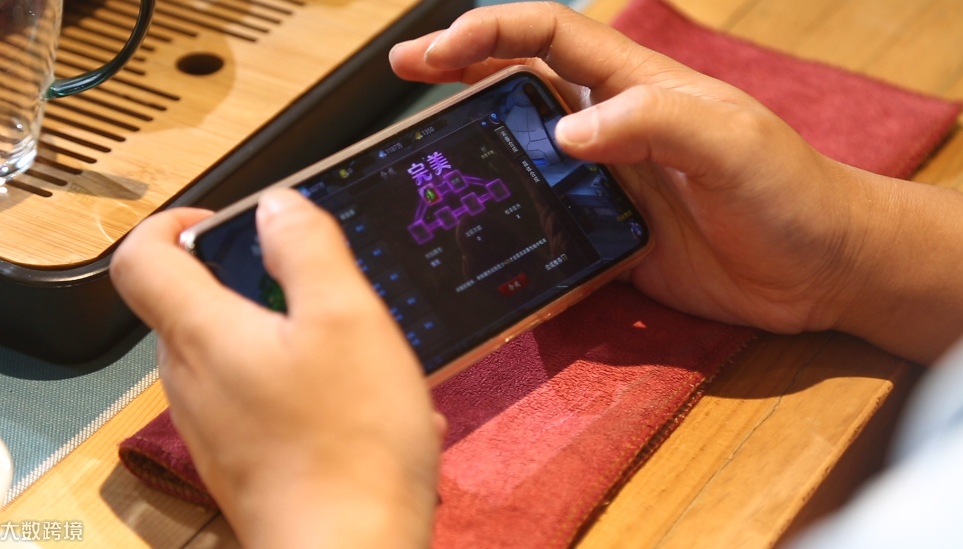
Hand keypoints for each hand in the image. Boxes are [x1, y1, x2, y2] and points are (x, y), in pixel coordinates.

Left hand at [111, 189, 439, 547]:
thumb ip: (307, 249)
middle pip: (195, 304)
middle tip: (321, 292)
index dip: (174, 223)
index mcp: (200, 334)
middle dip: (253, 282)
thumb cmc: (348, 437)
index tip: (227, 224)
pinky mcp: (240, 461)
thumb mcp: (346, 318)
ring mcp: (212, 427)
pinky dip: (301, 389)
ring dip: (290, 339)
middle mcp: (190, 381)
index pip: (141, 258)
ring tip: (357, 358)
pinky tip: (360, 410)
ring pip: (237, 354)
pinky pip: (260, 401)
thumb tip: (276, 206)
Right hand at [390, 3, 962, 362]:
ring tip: (423, 148)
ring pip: (522, 150)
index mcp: (636, 85)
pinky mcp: (607, 235)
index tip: (441, 46)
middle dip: (459, 69)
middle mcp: (612, 127)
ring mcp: (606, 181)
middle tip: (406, 72)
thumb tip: (565, 131)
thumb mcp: (730, 141)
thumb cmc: (789, 191)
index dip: (491, 30)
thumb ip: (654, 122)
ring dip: (473, 141)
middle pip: (519, 82)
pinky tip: (478, 228)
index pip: (549, 35)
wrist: (818, 269)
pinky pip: (543, 219)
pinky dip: (506, 218)